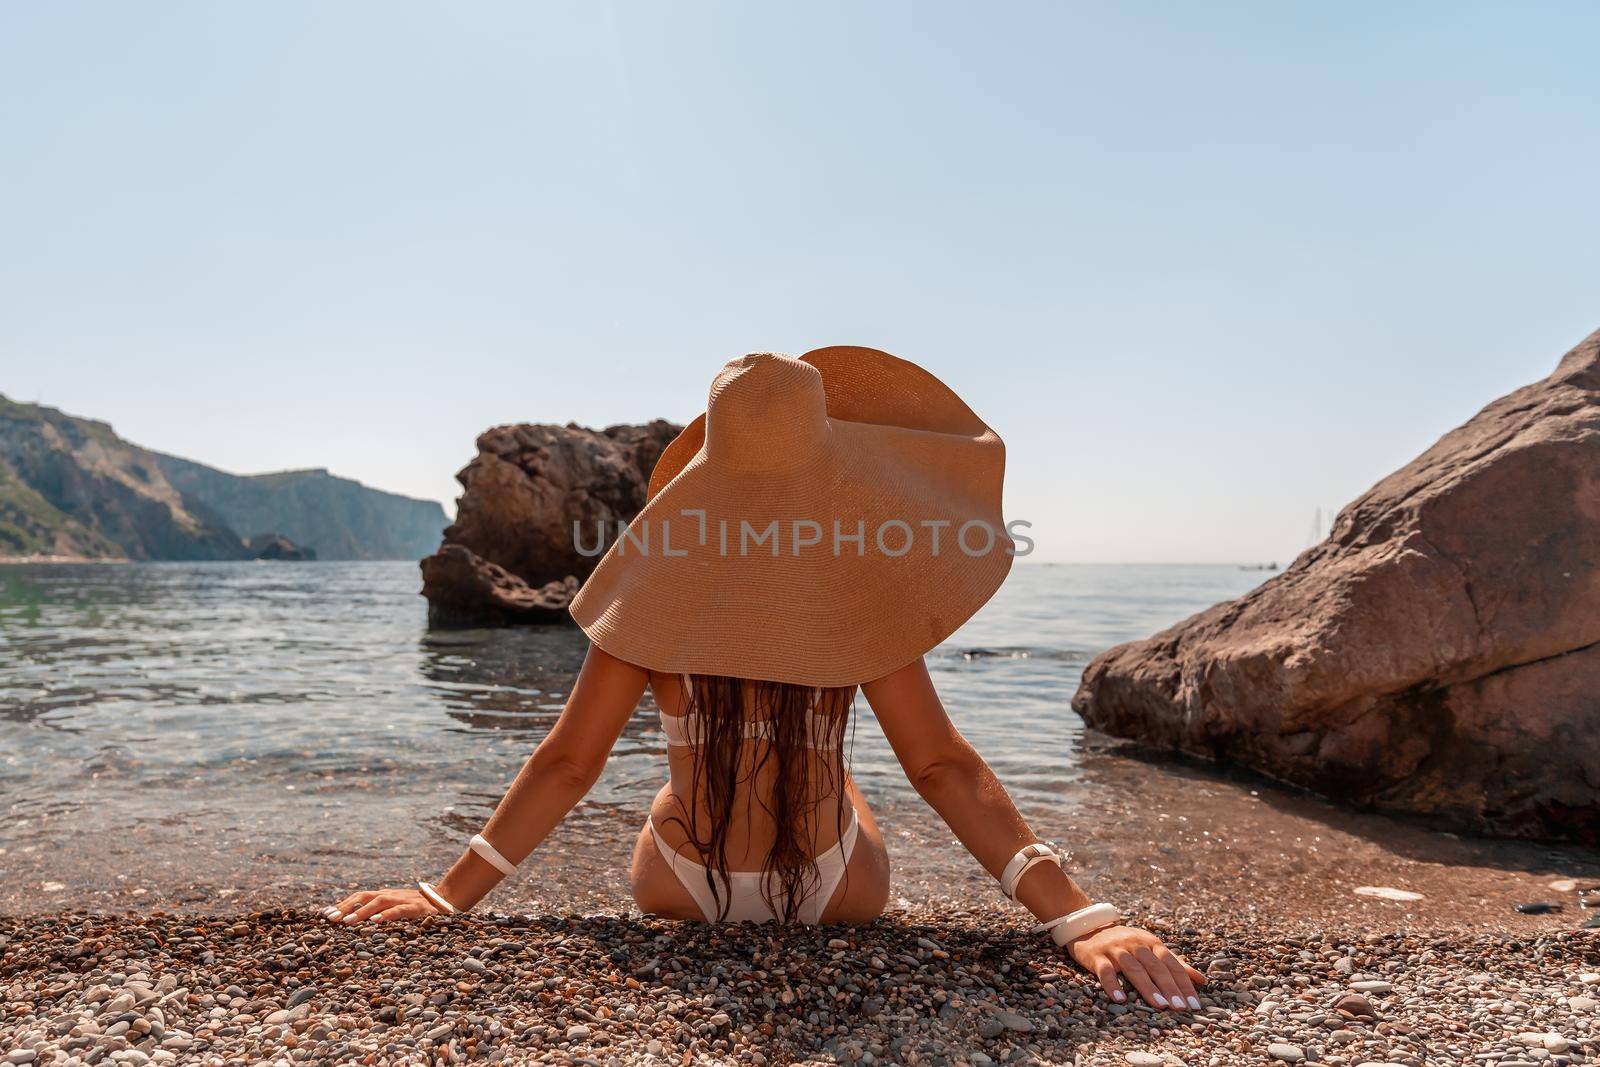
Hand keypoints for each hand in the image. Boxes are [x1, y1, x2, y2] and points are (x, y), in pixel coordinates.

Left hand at [323, 888, 440, 924]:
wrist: (445, 899)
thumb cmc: (417, 908)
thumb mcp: (396, 908)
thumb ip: (379, 912)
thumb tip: (356, 921)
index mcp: (384, 896)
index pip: (359, 897)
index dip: (342, 904)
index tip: (325, 914)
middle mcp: (390, 895)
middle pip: (363, 896)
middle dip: (345, 906)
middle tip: (329, 918)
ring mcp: (402, 899)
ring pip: (378, 902)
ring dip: (362, 911)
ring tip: (348, 922)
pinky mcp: (415, 907)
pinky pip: (398, 910)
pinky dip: (385, 915)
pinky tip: (374, 922)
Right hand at [1067, 924, 1206, 1010]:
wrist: (1089, 927)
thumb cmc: (1126, 944)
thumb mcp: (1151, 948)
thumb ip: (1176, 964)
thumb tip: (1202, 980)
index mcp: (1151, 943)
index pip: (1172, 965)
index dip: (1184, 984)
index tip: (1195, 1005)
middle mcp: (1136, 944)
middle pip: (1156, 967)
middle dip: (1170, 988)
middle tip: (1181, 1008)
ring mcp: (1116, 950)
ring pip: (1134, 969)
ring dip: (1148, 987)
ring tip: (1160, 1005)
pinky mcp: (1097, 956)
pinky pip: (1106, 971)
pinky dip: (1113, 985)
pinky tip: (1120, 999)